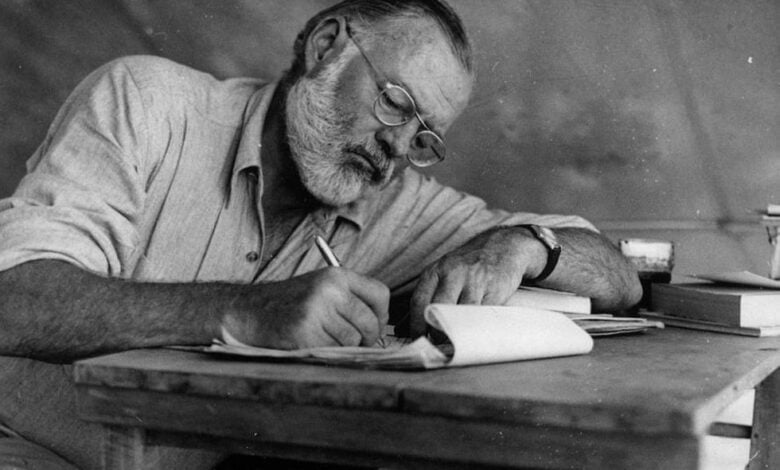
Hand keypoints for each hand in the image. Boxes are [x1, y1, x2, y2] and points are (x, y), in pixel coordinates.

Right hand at [222, 268, 388, 348]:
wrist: (249, 311)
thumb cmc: (289, 303)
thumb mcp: (321, 287)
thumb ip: (350, 298)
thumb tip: (381, 325)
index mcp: (336, 275)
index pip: (380, 294)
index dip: (381, 315)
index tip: (374, 324)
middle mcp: (329, 290)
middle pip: (371, 322)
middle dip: (367, 338)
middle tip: (356, 342)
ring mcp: (317, 312)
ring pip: (353, 340)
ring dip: (344, 347)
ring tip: (326, 340)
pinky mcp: (305, 334)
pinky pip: (333, 351)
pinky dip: (327, 353)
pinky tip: (312, 344)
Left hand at [408, 227, 545, 336]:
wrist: (503, 246)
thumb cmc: (469, 265)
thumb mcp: (444, 272)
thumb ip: (428, 297)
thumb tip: (406, 327)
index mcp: (436, 270)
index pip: (419, 301)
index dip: (416, 325)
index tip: (418, 340)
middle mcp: (453, 273)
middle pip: (438, 308)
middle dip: (436, 331)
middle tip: (438, 345)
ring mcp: (475, 280)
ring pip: (461, 314)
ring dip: (457, 333)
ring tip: (454, 343)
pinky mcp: (495, 289)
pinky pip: (482, 315)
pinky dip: (476, 327)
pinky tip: (473, 333)